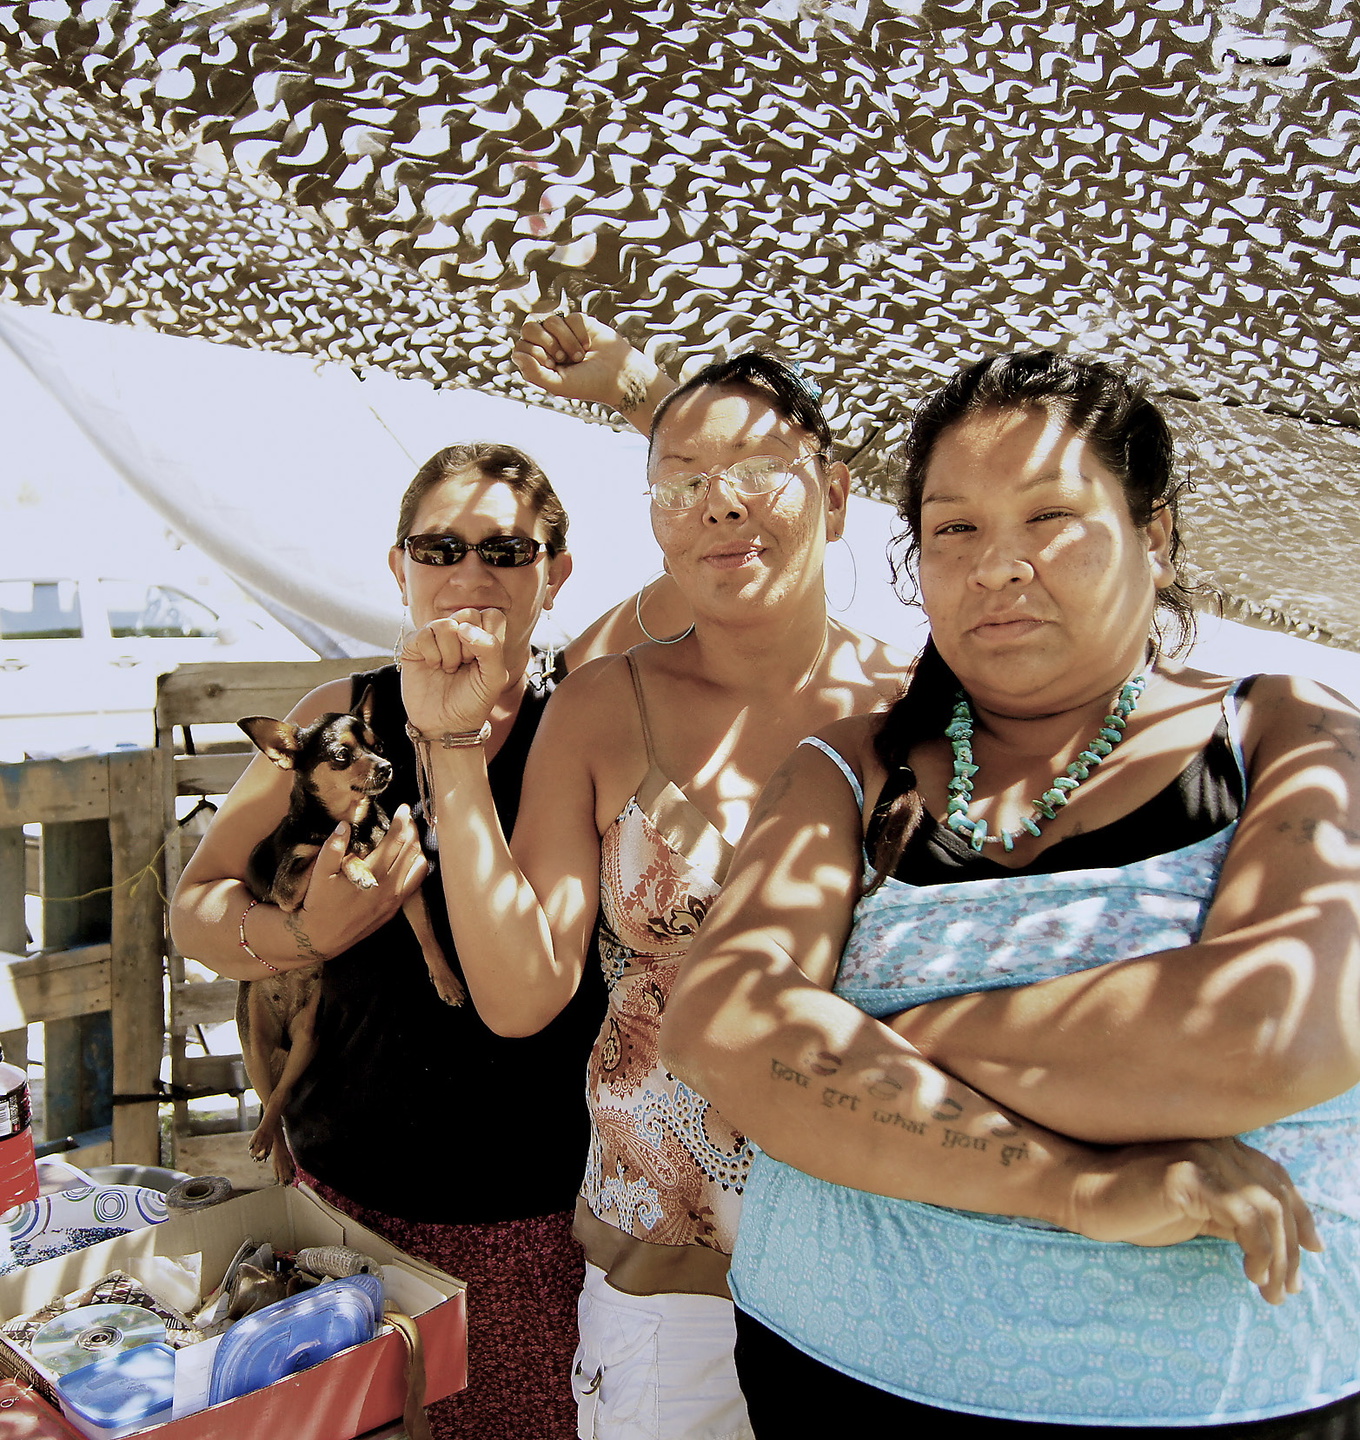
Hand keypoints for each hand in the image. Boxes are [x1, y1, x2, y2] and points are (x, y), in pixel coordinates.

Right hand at [293, 806, 428, 959]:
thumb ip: (332, 848)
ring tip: (409, 835)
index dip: (402, 821)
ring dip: (417, 847)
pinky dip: (417, 866)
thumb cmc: (318, 903)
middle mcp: (389, 887)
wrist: (320, 938)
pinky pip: (416, 883)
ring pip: (419, 866)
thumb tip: (344, 825)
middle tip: (406, 817)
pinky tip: (409, 859)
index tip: (403, 808)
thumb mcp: (319, 874)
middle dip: (412, 830)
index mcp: (373, 874)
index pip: (397, 840)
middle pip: (412, 850)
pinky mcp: (395, 909)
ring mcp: (395, 899)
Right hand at [398, 609, 508, 735]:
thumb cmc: (473, 702)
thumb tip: (464, 627)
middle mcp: (460, 634)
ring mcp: (436, 638)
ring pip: (444, 624)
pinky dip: (431, 654)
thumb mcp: (494, 678)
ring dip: (449, 652)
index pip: (491, 615)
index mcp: (483, 638)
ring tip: (449, 669)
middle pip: (468, 613)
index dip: (488, 635)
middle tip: (466, 664)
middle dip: (469, 644)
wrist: (446, 724)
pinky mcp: (415, 646)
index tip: (483, 659)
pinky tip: (433, 667)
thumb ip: (491, 648)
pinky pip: (422, 634)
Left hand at [513, 313, 661, 411]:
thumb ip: (534, 373)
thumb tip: (516, 353)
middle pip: (529, 328)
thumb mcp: (558, 384)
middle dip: (547, 344)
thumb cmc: (588, 384)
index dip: (534, 354)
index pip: (521, 347)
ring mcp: (562, 332)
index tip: (552, 366)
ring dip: (566, 341)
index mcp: (539, 361)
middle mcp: (547, 345)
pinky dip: (579, 335)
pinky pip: (569, 318)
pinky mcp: (577, 322)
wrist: (618, 375)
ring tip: (579, 355)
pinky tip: (589, 345)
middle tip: (562, 358)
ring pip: (549, 321)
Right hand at [1067, 1136, 1321, 1304]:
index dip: (1302, 1214)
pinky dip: (1257, 1249)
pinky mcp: (1186, 1177)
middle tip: (1286, 1289)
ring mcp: (1200, 1156)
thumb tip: (1268, 1241)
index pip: (1275, 1177)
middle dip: (1292, 1248)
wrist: (1083, 1193)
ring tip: (1268, 1290)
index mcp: (1218, 1146)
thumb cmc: (1133, 1205)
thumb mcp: (1192, 1211)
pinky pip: (1243, 1216)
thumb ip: (1228, 1214)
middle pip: (1277, 1194)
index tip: (1314, 1251)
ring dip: (1278, 1256)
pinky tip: (1250, 1272)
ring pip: (1267, 1207)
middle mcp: (1215, 1143)